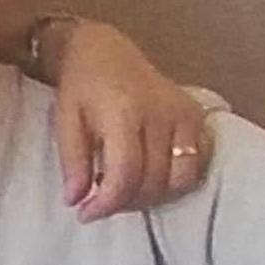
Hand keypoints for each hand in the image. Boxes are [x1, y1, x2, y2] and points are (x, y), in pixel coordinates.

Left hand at [49, 20, 215, 220]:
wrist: (104, 51)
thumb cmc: (82, 87)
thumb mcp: (65, 120)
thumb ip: (73, 162)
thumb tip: (76, 201)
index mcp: (124, 112)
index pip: (125, 174)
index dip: (107, 204)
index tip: (86, 214)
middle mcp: (160, 113)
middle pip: (153, 181)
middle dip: (125, 203)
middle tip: (102, 201)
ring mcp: (184, 114)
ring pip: (180, 179)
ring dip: (152, 196)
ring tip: (126, 190)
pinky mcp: (197, 115)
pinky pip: (199, 163)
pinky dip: (178, 180)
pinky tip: (152, 176)